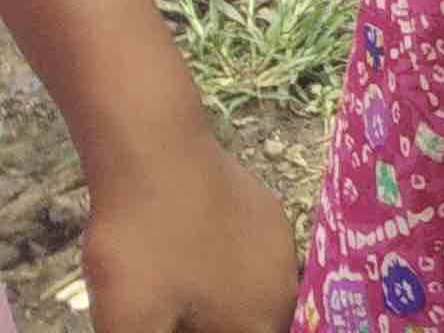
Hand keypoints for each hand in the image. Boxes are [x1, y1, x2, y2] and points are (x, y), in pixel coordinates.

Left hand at [76, 123, 295, 332]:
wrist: (155, 153)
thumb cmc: (145, 249)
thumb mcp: (133, 327)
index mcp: (261, 318)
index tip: (180, 327)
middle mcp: (285, 281)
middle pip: (258, 326)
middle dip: (226, 326)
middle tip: (176, 319)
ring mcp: (279, 240)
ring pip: (257, 292)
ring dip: (228, 307)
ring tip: (180, 303)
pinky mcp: (264, 208)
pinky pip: (252, 258)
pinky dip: (227, 273)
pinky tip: (189, 265)